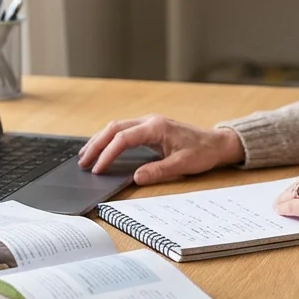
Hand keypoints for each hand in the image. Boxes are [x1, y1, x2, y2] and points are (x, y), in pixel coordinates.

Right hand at [78, 114, 244, 184]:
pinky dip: (109, 139)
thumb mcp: (183, 165)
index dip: (107, 153)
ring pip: (116, 127)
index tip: (97, 169)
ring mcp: (148, 123)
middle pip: (114, 128)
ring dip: (99, 140)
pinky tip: (101, 149)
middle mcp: (149, 121)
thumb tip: (136, 177)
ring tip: (85, 156)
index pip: (123, 138)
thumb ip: (159, 170)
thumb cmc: (202, 152)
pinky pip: (123, 130)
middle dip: (96, 144)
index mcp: (156, 127)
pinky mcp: (149, 129)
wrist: (216, 143)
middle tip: (82, 162)